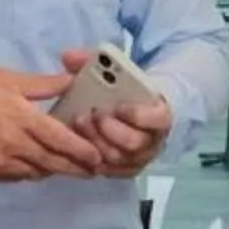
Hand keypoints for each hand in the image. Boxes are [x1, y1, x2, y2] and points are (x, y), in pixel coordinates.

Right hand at [0, 69, 106, 182]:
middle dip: (76, 168)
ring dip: (54, 170)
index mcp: (19, 120)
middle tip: (93, 168)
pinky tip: (37, 164)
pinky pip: (17, 178)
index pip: (61, 142)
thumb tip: (70, 82)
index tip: (99, 156)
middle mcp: (12, 147)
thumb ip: (42, 85)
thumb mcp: (5, 79)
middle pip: (53, 164)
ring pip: (36, 174)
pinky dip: (31, 172)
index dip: (83, 151)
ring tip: (69, 165)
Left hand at [58, 47, 172, 178]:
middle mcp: (153, 140)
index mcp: (160, 114)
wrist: (138, 109)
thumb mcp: (115, 71)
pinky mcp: (124, 170)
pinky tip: (77, 143)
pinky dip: (91, 158)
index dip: (139, 115)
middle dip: (110, 130)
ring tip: (79, 123)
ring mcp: (139, 158)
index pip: (159, 120)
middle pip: (134, 143)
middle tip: (92, 114)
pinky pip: (107, 171)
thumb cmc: (126, 90)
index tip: (118, 105)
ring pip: (117, 158)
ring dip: (96, 142)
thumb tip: (68, 57)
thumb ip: (93, 62)